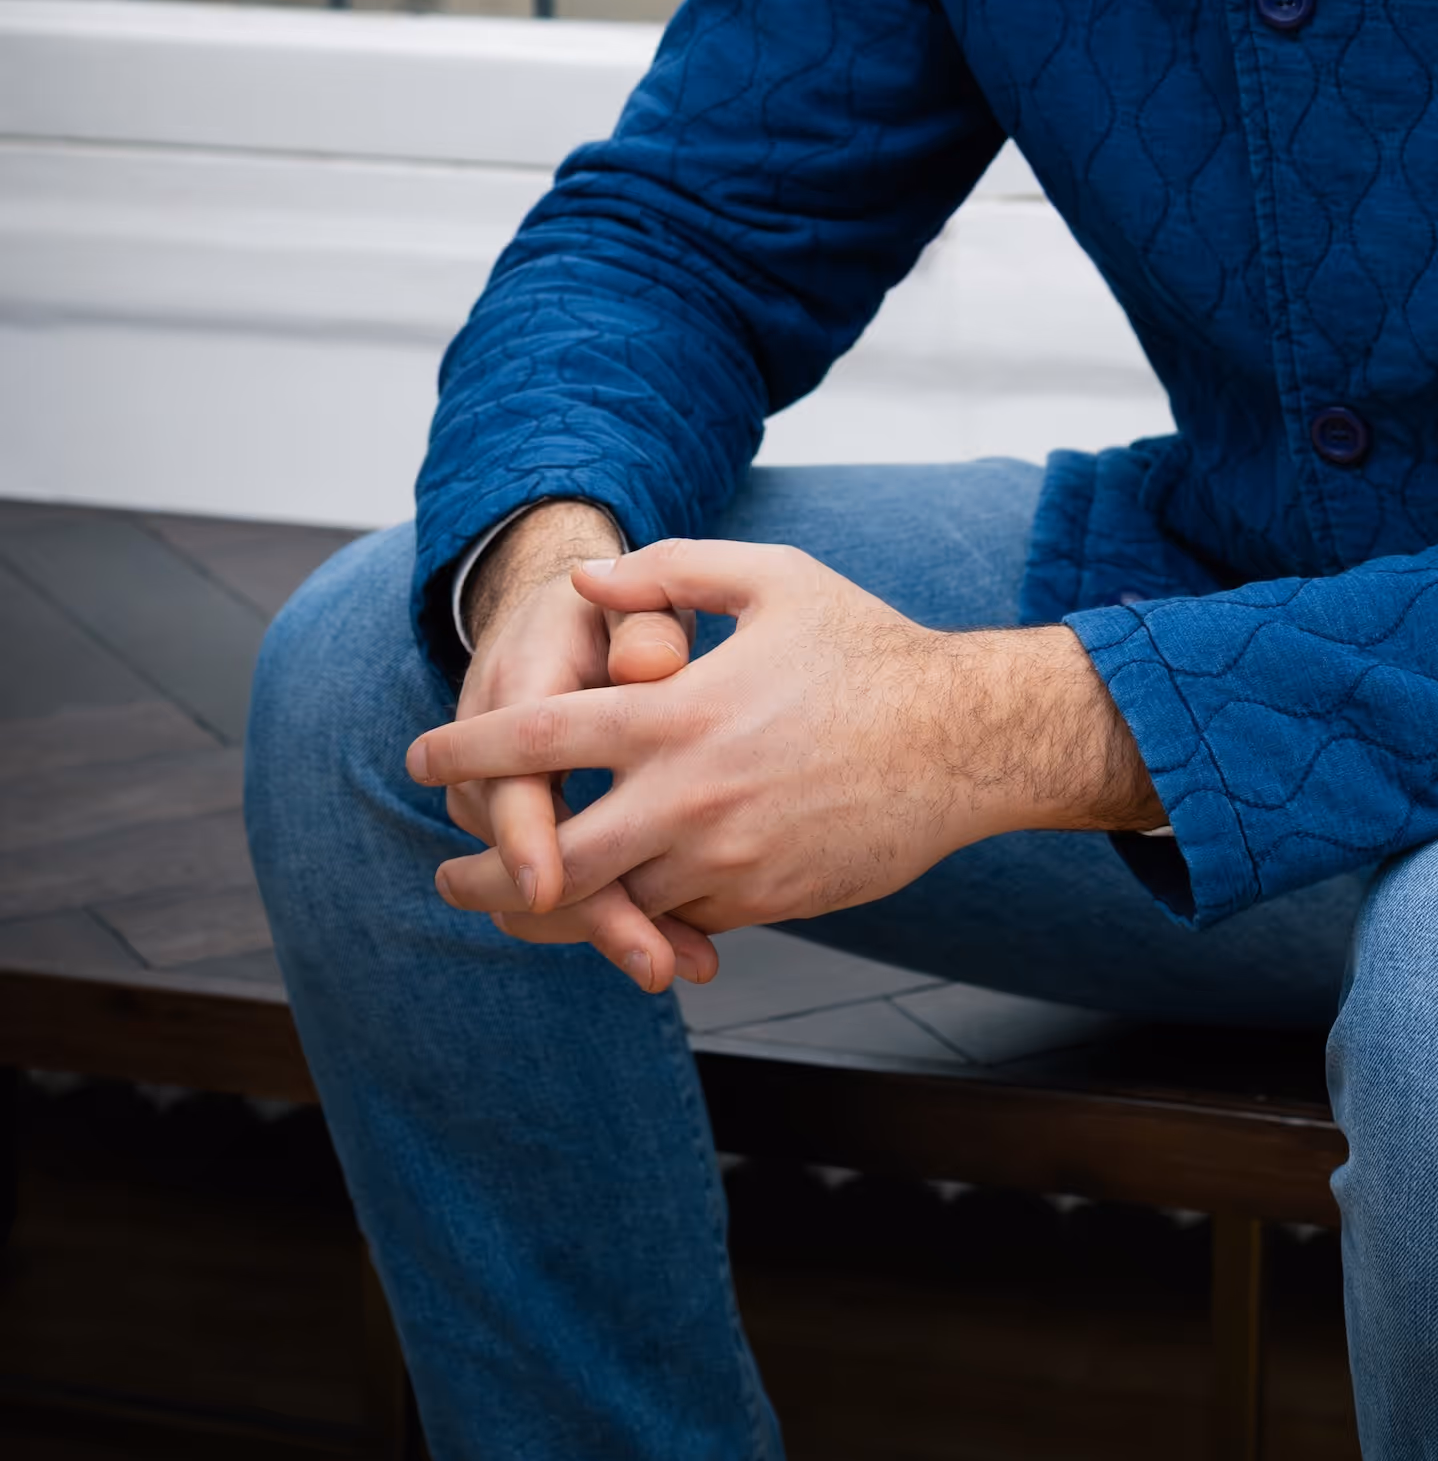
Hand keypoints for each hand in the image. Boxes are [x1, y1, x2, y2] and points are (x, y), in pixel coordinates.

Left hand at [407, 539, 1162, 969]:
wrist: (963, 742)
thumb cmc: (868, 650)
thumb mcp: (776, 580)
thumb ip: (674, 571)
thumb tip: (590, 581)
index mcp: (680, 713)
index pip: (540, 740)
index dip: (467, 751)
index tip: (421, 758)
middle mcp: (691, 796)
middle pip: (549, 860)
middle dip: (485, 875)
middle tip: (447, 874)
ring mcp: (726, 858)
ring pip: (610, 905)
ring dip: (554, 911)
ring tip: (519, 903)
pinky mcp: (762, 900)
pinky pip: (679, 919)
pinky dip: (639, 919)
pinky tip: (618, 909)